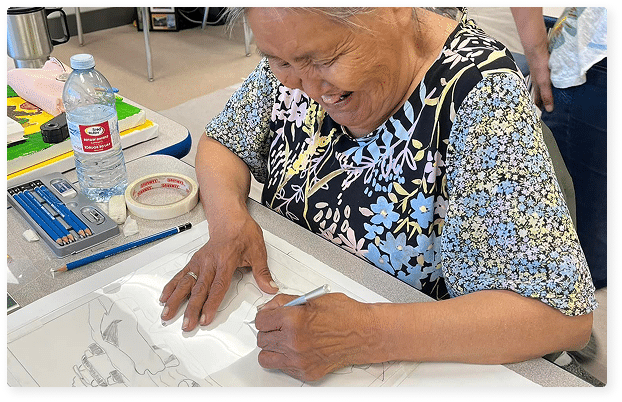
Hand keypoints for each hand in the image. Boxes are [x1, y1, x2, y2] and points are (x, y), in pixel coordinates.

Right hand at [159, 213, 277, 330]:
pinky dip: (171, 286)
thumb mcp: (258, 250)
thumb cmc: (243, 233)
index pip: (218, 287)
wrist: (230, 218)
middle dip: (191, 309)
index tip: (205, 318)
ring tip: (167, 314)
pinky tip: (164, 297)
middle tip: (186, 325)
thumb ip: (262, 272)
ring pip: (186, 283)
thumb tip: (270, 288)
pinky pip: (181, 275)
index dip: (211, 304)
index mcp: (226, 261)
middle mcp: (210, 262)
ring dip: (175, 300)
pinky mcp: (195, 261)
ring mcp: (200, 262)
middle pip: (199, 289)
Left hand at [255, 292, 378, 381]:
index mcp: (293, 320)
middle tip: (278, 326)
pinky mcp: (305, 372)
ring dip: (272, 347)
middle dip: (268, 331)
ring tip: (283, 340)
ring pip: (266, 357)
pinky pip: (282, 368)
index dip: (264, 316)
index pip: (260, 321)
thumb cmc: (345, 314)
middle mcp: (293, 342)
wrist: (365, 333)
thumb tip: (270, 307)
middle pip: (261, 339)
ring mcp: (298, 360)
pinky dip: (285, 359)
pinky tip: (296, 349)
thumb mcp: (312, 299)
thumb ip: (286, 303)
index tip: (268, 317)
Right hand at [526, 49, 553, 112]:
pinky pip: (551, 75)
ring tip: (558, 93)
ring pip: (546, 84)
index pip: (537, 100)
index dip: (541, 106)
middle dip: (546, 99)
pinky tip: (559, 78)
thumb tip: (549, 109)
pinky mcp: (547, 66)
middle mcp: (538, 80)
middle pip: (542, 92)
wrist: (537, 47)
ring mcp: (542, 72)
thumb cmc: (538, 64)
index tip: (546, 113)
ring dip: (550, 89)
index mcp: (537, 85)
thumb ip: (546, 95)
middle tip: (553, 105)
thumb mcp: (544, 82)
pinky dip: (554, 79)